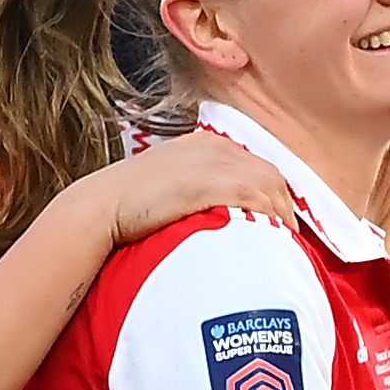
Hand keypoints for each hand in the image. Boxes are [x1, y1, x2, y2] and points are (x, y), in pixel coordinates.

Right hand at [95, 131, 295, 241]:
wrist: (102, 206)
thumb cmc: (128, 205)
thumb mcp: (168, 186)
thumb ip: (195, 193)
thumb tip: (216, 217)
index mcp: (205, 145)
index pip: (255, 166)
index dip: (270, 195)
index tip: (276, 221)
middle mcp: (215, 147)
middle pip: (269, 174)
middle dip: (282, 206)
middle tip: (287, 237)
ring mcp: (214, 162)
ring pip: (269, 186)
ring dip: (280, 215)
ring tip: (283, 244)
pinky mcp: (212, 183)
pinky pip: (257, 198)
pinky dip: (268, 217)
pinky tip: (270, 239)